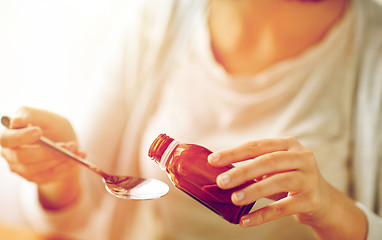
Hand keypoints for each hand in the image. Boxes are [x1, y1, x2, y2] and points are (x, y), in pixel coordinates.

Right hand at [0, 107, 84, 209]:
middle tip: (68, 144)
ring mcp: (21, 169)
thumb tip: (16, 120)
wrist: (66, 144)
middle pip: (23, 157)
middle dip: (48, 152)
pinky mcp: (35, 178)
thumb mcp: (47, 118)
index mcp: (10, 136)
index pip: (6, 139)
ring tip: (76, 149)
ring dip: (60, 159)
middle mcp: (10, 154)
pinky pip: (49, 175)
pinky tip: (78, 157)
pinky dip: (66, 166)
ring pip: (37, 169)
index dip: (21, 137)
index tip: (38, 132)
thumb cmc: (53, 128)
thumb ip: (32, 115)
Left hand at [208, 137, 331, 226]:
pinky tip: (246, 220)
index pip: (257, 146)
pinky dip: (263, 215)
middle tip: (221, 181)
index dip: (234, 153)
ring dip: (253, 191)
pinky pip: (283, 207)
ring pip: (277, 182)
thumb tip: (220, 172)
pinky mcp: (311, 200)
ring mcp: (308, 178)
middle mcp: (301, 157)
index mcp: (288, 145)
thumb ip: (253, 166)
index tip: (213, 160)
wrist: (323, 201)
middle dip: (242, 171)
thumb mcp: (275, 168)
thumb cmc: (289, 180)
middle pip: (268, 162)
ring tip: (234, 199)